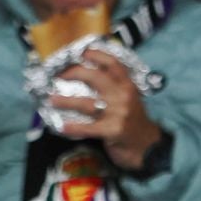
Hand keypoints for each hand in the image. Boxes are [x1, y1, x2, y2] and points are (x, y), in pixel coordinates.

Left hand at [50, 48, 162, 171]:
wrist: (148, 147)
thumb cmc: (134, 122)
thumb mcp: (130, 99)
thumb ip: (116, 88)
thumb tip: (90, 77)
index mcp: (128, 86)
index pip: (113, 64)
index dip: (97, 56)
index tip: (82, 53)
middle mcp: (123, 96)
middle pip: (96, 78)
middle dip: (74, 74)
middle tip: (59, 76)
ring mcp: (118, 114)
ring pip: (87, 103)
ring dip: (66, 101)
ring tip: (52, 99)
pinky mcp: (112, 131)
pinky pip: (88, 128)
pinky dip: (74, 127)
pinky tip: (63, 127)